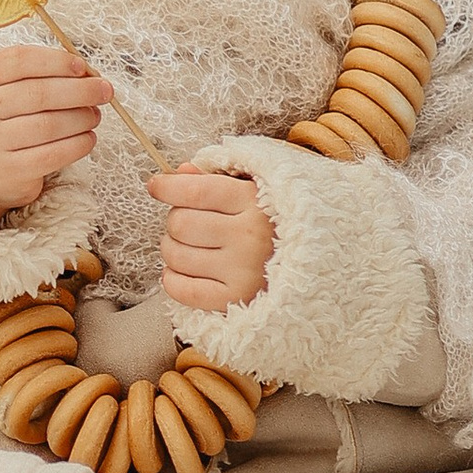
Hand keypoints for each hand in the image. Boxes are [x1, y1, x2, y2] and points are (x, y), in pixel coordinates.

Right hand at [0, 43, 111, 222]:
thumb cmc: (3, 120)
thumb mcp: (6, 89)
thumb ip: (41, 76)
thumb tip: (89, 76)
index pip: (17, 61)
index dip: (54, 61)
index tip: (81, 66)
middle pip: (38, 94)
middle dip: (80, 91)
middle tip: (104, 91)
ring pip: (48, 125)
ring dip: (81, 118)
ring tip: (95, 116)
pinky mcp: (9, 170)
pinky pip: (52, 156)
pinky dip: (77, 145)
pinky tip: (88, 138)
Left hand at [149, 164, 274, 310]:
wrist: (315, 267)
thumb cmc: (274, 223)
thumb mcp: (254, 190)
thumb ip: (215, 178)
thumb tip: (179, 172)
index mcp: (253, 201)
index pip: (194, 191)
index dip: (167, 187)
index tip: (156, 186)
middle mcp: (248, 235)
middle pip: (180, 223)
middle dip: (174, 221)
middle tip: (187, 224)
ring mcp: (242, 270)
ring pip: (175, 255)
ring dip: (171, 249)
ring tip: (188, 246)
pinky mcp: (235, 299)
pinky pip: (182, 289)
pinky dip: (173, 280)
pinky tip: (183, 271)